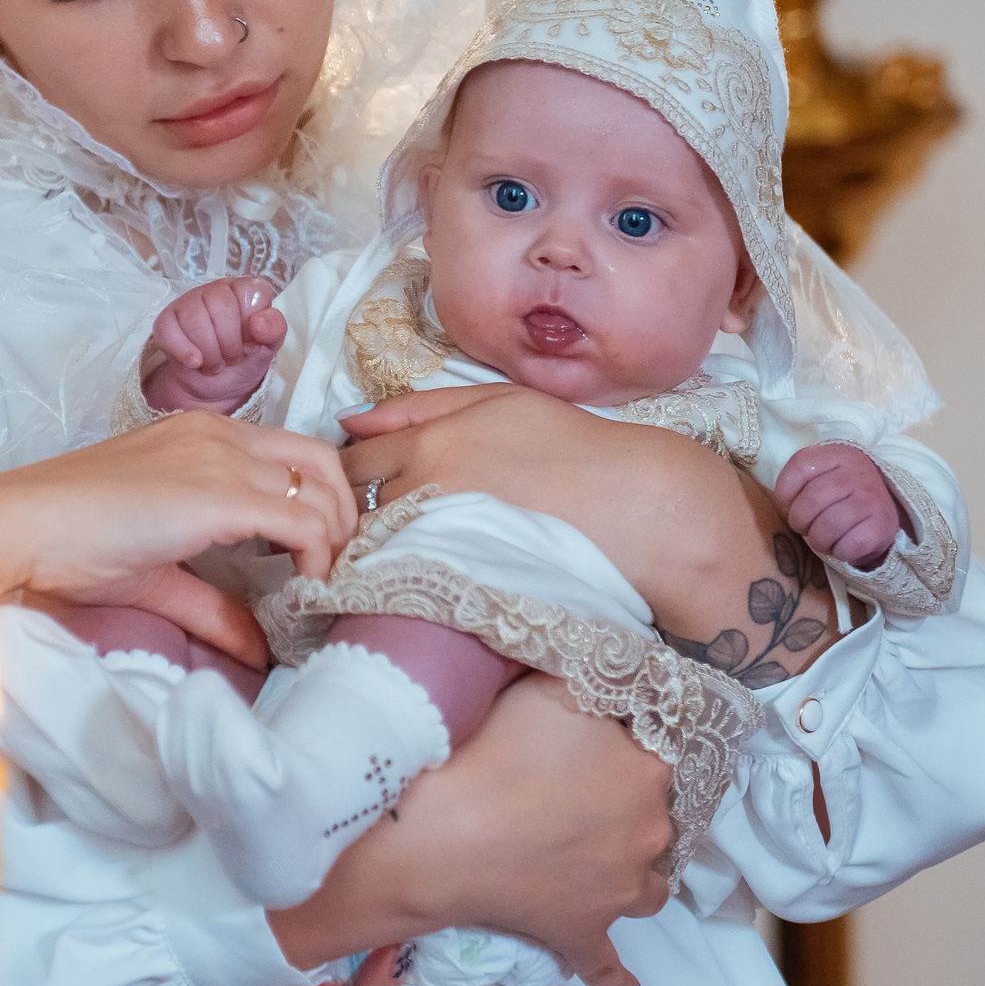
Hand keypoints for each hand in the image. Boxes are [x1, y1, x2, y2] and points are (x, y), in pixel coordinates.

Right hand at [0, 412, 354, 668]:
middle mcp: (219, 436)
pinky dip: (317, 557)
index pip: (295, 454)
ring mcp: (221, 459)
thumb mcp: (156, 575)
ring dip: (335, 540)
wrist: (19, 529)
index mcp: (204, 436)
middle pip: (323, 463)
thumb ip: (211, 605)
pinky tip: (301, 589)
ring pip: (321, 489)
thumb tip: (255, 649)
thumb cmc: (71, 545)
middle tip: (332, 571)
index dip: (320, 504)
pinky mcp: (218, 494)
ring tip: (318, 585)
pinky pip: (302, 521)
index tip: (316, 557)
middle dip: (344, 517)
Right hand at [145, 277, 285, 413]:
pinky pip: (168, 329)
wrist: (214, 389)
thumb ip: (274, 329)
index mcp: (245, 291)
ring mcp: (188, 303)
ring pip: (194, 317)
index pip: (251, 292)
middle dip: (229, 342)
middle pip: (221, 305)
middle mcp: (216, 290)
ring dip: (209, 351)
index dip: (252, 325)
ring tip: (215, 364)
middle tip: (232, 358)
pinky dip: (183, 351)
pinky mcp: (166, 321)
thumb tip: (259, 323)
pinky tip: (194, 363)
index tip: (251, 344)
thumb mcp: (267, 348)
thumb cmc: (243, 361)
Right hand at [268, 675, 668, 985]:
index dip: (628, 747)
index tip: (600, 746)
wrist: (439, 835)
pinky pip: (609, 967)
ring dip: (631, 871)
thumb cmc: (488, 754)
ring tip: (595, 860)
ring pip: (648, 882)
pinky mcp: (584, 935)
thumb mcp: (547, 691)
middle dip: (625, 804)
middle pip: (655, 813)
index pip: (659, 750)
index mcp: (647, 768)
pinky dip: (618, 979)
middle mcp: (649, 830)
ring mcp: (621, 890)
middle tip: (578, 793)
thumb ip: (591, 683)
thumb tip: (616, 674)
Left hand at [338, 385, 739, 602]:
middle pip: (354, 507)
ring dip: (373, 551)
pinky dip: (396, 581)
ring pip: (374, 548)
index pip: (352, 460)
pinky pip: (401, 583)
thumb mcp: (498, 402)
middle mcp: (427, 487)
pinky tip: (412, 582)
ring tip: (395, 556)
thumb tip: (350, 419)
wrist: (634, 505)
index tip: (361, 489)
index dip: (350, 476)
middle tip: (370, 527)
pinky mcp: (459, 581)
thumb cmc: (571, 447)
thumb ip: (420, 407)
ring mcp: (442, 538)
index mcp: (433, 440)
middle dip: (353, 516)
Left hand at [773, 443, 903, 571]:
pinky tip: (843, 545)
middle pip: (810, 502)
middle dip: (800, 523)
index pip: (799, 468)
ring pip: (826, 528)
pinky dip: (839, 552)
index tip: (790, 505)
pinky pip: (847, 547)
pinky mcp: (882, 525)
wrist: (880, 511)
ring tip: (823, 539)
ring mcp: (871, 498)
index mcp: (836, 455)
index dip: (785, 494)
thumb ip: (798, 481)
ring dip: (818, 541)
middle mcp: (855, 473)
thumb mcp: (821, 475)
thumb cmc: (840, 494)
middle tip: (807, 527)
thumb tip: (784, 506)